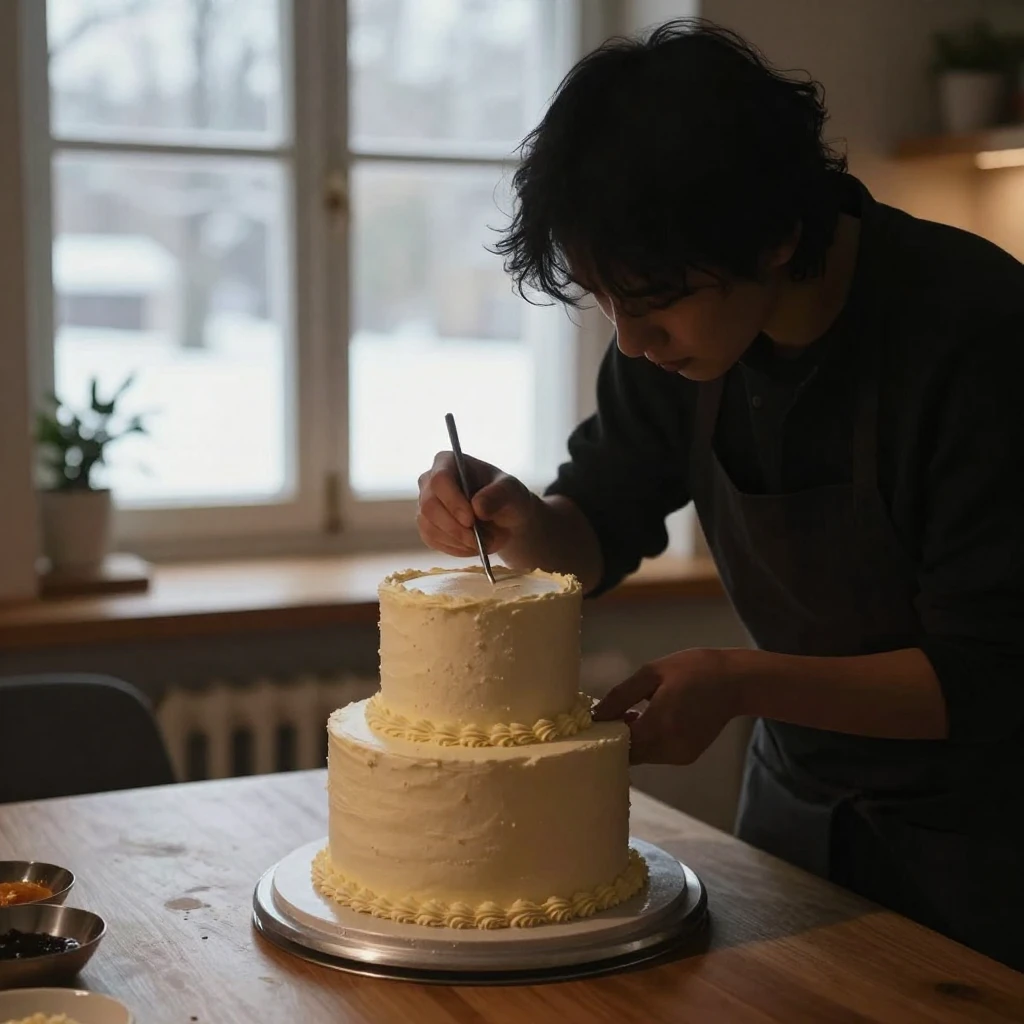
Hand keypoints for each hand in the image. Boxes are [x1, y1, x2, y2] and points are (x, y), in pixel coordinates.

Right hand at [417, 451, 534, 557]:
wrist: (505, 518)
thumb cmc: (507, 497)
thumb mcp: (511, 491)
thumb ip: (498, 495)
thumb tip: (478, 507)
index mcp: (447, 462)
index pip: (440, 480)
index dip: (452, 502)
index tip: (470, 520)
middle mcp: (429, 481)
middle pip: (429, 506)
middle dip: (456, 528)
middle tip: (481, 540)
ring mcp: (425, 504)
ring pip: (429, 527)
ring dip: (459, 541)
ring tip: (485, 542)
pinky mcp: (426, 526)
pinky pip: (432, 541)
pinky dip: (455, 548)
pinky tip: (473, 546)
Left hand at [592, 648, 739, 764]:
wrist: (736, 682)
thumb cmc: (693, 669)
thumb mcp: (652, 674)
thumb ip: (621, 696)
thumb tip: (595, 714)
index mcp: (659, 726)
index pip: (617, 745)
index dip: (602, 735)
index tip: (591, 721)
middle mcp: (669, 749)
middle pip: (628, 755)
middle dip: (614, 738)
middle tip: (609, 714)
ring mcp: (679, 756)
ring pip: (641, 756)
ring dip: (631, 739)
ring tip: (630, 713)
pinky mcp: (687, 756)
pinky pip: (656, 753)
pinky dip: (646, 741)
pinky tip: (648, 719)